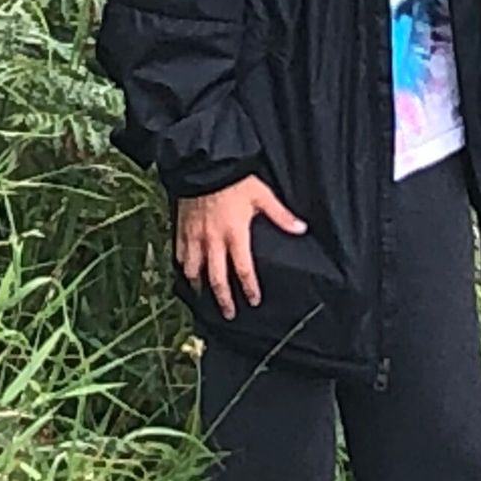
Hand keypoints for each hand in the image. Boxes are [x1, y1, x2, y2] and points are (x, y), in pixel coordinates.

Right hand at [176, 177, 306, 319]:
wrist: (203, 165)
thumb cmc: (234, 180)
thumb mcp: (262, 195)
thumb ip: (281, 215)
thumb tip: (301, 228)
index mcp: (235, 235)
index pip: (244, 270)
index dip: (250, 288)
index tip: (254, 301)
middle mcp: (213, 241)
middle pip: (217, 279)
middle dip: (223, 299)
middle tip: (229, 314)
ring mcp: (194, 237)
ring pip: (193, 271)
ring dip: (199, 286)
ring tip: (203, 297)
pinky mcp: (181, 229)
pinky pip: (178, 254)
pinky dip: (182, 267)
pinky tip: (185, 272)